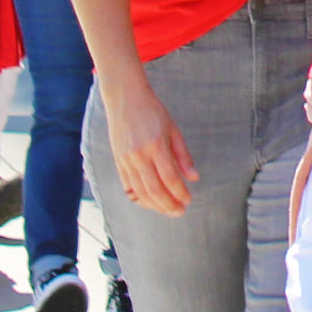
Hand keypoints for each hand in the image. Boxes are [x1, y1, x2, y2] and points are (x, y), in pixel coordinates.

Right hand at [101, 68, 195, 214]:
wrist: (125, 99)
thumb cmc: (153, 112)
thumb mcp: (173, 129)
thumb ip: (183, 155)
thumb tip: (194, 177)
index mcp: (156, 145)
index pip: (170, 178)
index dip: (180, 192)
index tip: (188, 200)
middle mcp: (139, 155)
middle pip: (154, 190)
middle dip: (168, 204)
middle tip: (180, 211)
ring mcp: (126, 160)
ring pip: (140, 192)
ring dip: (155, 205)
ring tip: (168, 210)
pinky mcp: (118, 163)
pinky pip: (128, 188)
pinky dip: (140, 199)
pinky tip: (151, 203)